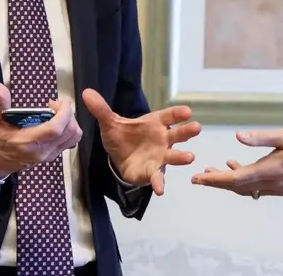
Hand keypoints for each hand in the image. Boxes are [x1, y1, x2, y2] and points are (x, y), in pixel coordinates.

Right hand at [0, 82, 82, 177]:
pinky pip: (70, 142)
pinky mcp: (51, 156)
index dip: (64, 113)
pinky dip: (69, 130)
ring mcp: (48, 156)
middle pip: (70, 133)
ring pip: (73, 138)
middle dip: (68, 114)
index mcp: (26, 142)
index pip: (55, 129)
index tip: (62, 101)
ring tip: (57, 113)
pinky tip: (57, 122)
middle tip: (55, 105)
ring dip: (70, 122)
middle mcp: (41, 151)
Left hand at [81, 88, 200, 194]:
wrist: (120, 158)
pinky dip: (159, 183)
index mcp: (155, 123)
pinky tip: (160, 190)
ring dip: (181, 157)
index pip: (169, 115)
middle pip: (177, 134)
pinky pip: (158, 177)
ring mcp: (160, 156)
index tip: (187, 111)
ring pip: (173, 156)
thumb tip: (86, 93)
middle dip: (187, 131)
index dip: (178, 113)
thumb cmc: (123, 136)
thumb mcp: (110, 123)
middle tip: (196, 127)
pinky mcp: (153, 172)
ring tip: (189, 157)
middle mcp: (162, 139)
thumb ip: (101, 109)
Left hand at [190, 129, 282, 197]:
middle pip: (236, 187)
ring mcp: (275, 189)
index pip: (234, 179)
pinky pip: (255, 187)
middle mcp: (269, 184)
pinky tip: (237, 166)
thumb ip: (260, 138)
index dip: (214, 179)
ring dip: (228, 181)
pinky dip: (242, 180)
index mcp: (268, 171)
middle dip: (217, 181)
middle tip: (199, 176)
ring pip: (245, 188)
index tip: (197, 178)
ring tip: (213, 170)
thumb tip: (238, 136)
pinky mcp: (280, 188)